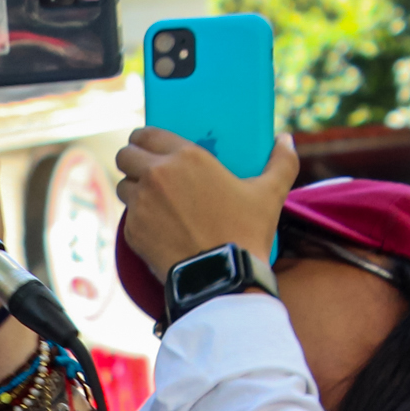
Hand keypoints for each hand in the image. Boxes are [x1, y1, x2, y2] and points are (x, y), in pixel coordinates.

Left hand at [115, 127, 297, 277]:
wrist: (221, 277)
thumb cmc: (246, 231)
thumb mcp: (271, 193)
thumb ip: (282, 161)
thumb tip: (286, 139)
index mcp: (185, 157)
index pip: (147, 133)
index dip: (145, 138)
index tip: (150, 146)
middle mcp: (156, 175)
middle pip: (125, 155)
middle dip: (133, 159)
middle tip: (147, 169)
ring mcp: (140, 204)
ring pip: (123, 185)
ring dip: (134, 189)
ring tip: (152, 199)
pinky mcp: (132, 231)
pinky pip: (128, 216)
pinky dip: (138, 218)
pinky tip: (157, 225)